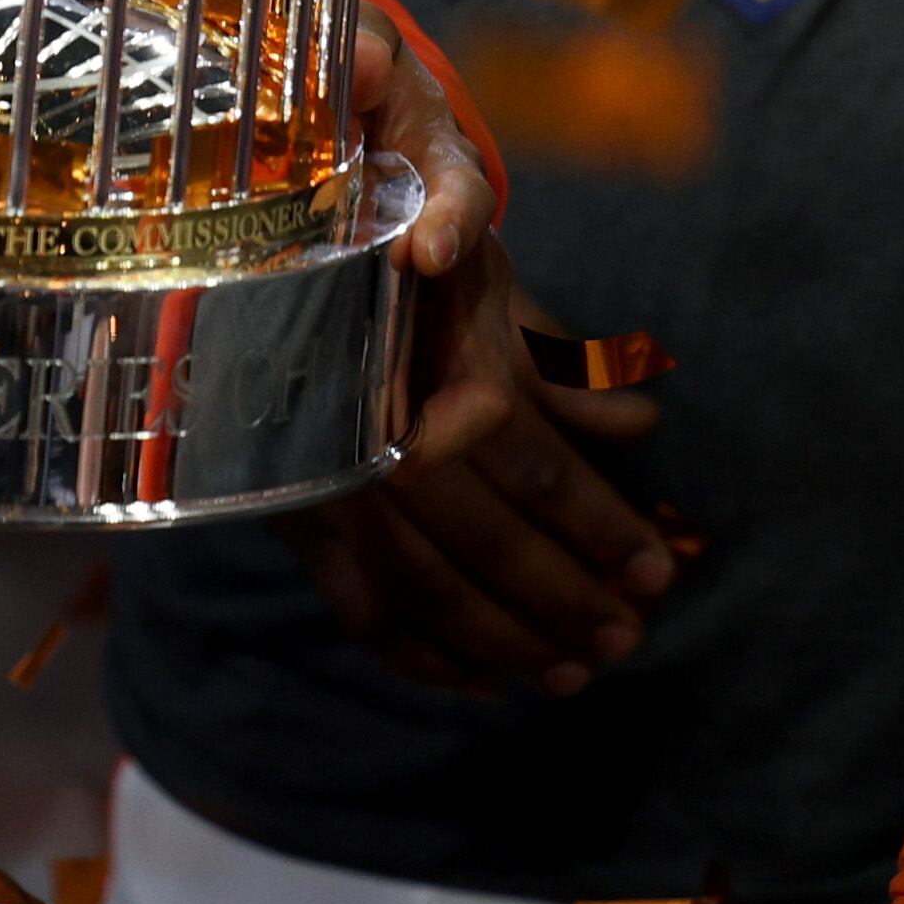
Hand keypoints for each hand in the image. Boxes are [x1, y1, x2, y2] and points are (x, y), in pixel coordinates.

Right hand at [278, 25, 672, 691]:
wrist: (245, 224)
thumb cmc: (384, 239)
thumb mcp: (478, 275)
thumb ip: (556, 359)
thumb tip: (641, 424)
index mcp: (439, 369)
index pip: (541, 472)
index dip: (604, 529)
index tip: (658, 574)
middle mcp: (383, 435)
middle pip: (492, 544)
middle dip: (567, 601)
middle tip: (627, 643)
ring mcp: (329, 482)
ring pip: (428, 589)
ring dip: (506, 643)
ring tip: (568, 676)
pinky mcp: (290, 512)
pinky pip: (358, 605)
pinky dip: (419, 653)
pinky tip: (472, 679)